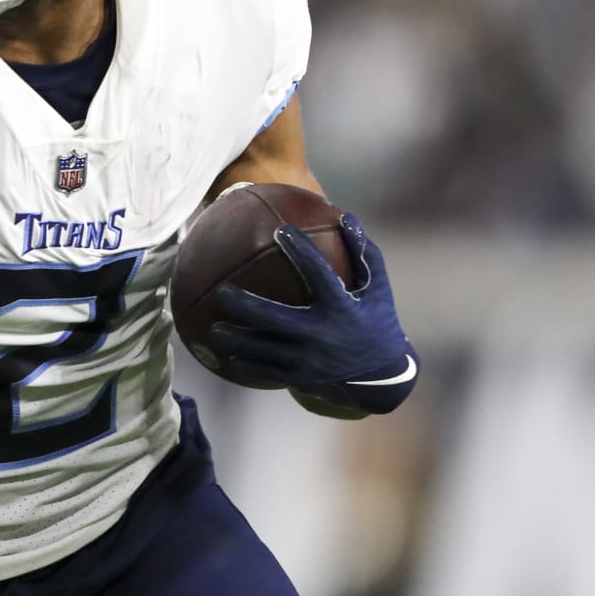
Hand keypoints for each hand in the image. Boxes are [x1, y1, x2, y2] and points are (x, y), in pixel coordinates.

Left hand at [207, 213, 418, 413]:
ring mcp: (310, 360)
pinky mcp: (301, 378)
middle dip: (245, 306)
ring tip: (211, 329)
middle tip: (220, 292)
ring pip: (263, 349)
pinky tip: (227, 357)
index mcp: (341, 308)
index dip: (302, 251)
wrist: (383, 379)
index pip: (319, 273)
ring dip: (235, 339)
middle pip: (274, 318)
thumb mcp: (378, 289)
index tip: (281, 230)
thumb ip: (364, 254)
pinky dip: (245, 364)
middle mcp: (322, 334)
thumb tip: (347, 216)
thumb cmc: (378, 323)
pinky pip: (266, 371)